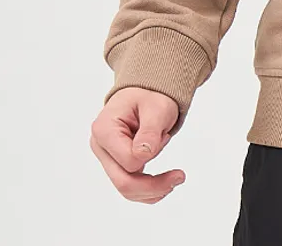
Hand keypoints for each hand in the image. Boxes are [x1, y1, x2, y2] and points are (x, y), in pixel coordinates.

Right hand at [89, 87, 184, 202]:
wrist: (147, 92)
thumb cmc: (151, 96)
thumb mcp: (157, 107)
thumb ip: (150, 130)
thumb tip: (143, 155)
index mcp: (104, 130)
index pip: (128, 160)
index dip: (152, 153)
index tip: (164, 136)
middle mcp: (101, 147)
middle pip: (123, 182)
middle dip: (153, 185)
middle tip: (180, 177)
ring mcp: (108, 158)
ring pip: (127, 189)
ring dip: (153, 189)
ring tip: (176, 178)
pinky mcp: (117, 164)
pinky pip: (130, 186)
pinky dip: (149, 190)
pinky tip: (165, 184)